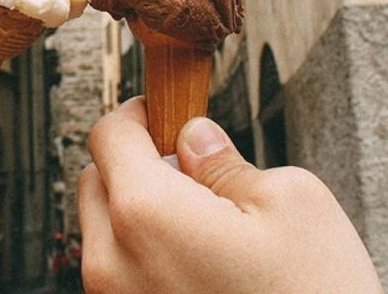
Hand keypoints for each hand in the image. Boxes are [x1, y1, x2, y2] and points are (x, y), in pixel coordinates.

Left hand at [79, 98, 382, 293]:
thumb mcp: (291, 204)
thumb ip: (227, 162)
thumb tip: (195, 141)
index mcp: (145, 214)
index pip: (108, 135)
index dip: (138, 114)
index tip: (161, 113)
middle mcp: (113, 264)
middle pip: (96, 181)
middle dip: (134, 164)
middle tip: (191, 172)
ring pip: (103, 232)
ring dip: (137, 214)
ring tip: (204, 228)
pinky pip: (119, 275)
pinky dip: (144, 257)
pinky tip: (200, 266)